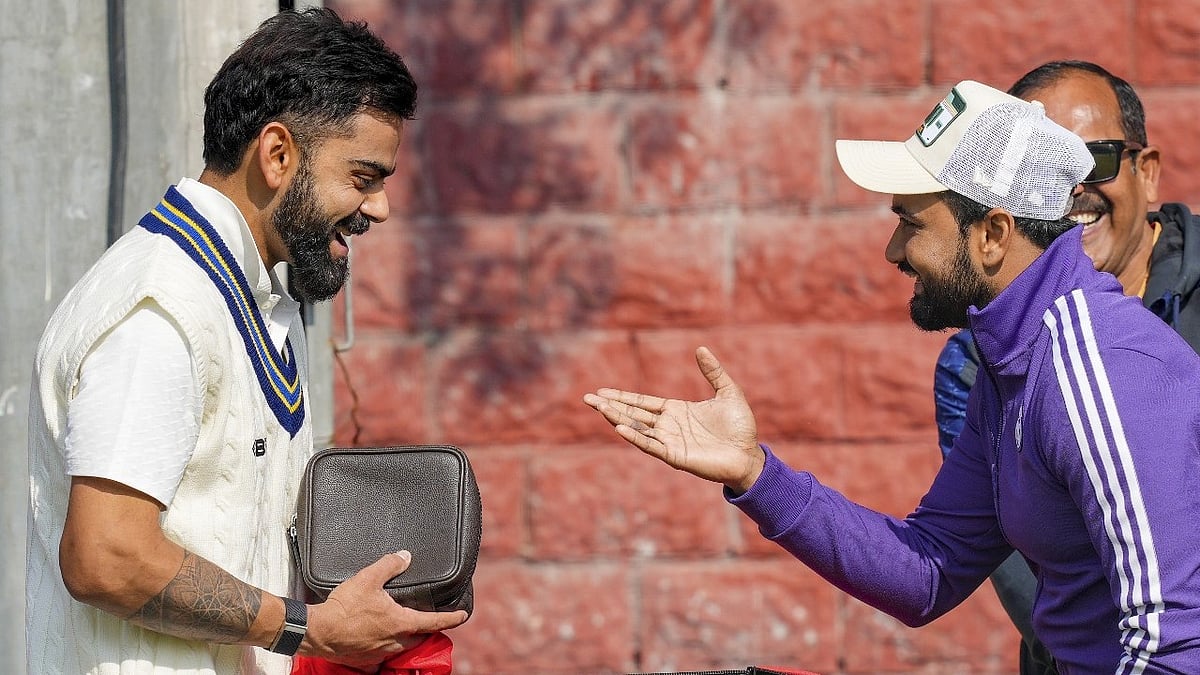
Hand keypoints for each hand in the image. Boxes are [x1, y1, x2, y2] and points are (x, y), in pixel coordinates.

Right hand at [303, 551, 467, 665]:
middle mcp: (395, 641)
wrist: (317, 632)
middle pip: (419, 636)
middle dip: (425, 628)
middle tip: (426, 618)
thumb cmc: (343, 608)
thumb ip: (389, 565)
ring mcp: (381, 653)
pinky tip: (376, 635)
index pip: (435, 622)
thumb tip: (404, 557)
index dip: (452, 618)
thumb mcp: (368, 578)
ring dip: (404, 636)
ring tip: (399, 624)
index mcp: (401, 622)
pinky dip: (384, 645)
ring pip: (402, 645)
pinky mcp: (367, 660)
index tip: (463, 616)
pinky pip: (383, 654)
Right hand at [583, 346, 763, 492]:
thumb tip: (701, 348)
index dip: (622, 397)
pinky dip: (635, 436)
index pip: (642, 403)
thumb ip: (713, 371)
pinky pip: (650, 445)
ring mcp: (669, 441)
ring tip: (599, 408)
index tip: (601, 391)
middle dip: (610, 406)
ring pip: (637, 428)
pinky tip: (620, 427)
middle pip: (633, 414)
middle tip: (587, 398)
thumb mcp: (728, 392)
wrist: (749, 455)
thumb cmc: (740, 426)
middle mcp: (668, 426)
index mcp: (676, 410)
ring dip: (617, 418)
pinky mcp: (675, 455)